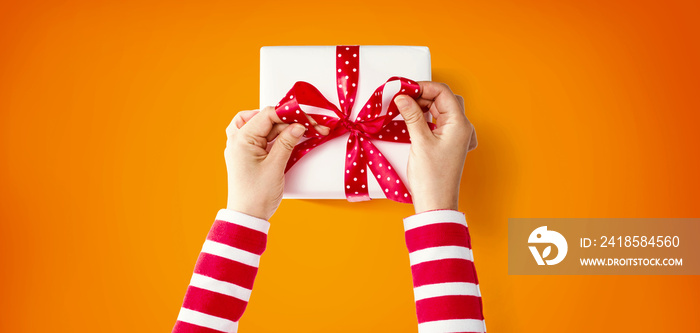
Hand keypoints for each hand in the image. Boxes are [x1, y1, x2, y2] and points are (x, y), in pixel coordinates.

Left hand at [224, 107, 328, 219]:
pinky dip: (272, 136)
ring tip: (296, 133)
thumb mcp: (276, 166)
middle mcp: (237, 140)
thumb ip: (287, 142)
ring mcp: (241, 147)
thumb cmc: (257, 195)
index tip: (306, 118)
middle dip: (285, 121)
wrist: (248, 216)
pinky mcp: (247, 155)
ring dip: (278, 127)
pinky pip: (259, 137)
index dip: (288, 114)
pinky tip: (285, 140)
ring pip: (260, 126)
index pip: (267, 115)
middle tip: (304, 126)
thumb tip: (298, 126)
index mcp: (241, 139)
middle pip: (264, 118)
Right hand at [393, 82, 477, 213]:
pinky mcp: (449, 144)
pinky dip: (426, 117)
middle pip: (443, 99)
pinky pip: (439, 122)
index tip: (405, 88)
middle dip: (423, 94)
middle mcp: (462, 128)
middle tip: (402, 97)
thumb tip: (402, 97)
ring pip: (441, 109)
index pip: (443, 92)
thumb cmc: (432, 178)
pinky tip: (413, 120)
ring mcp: (457, 136)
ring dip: (424, 106)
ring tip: (404, 108)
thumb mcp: (419, 142)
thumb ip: (411, 115)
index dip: (423, 87)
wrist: (436, 203)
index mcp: (460, 124)